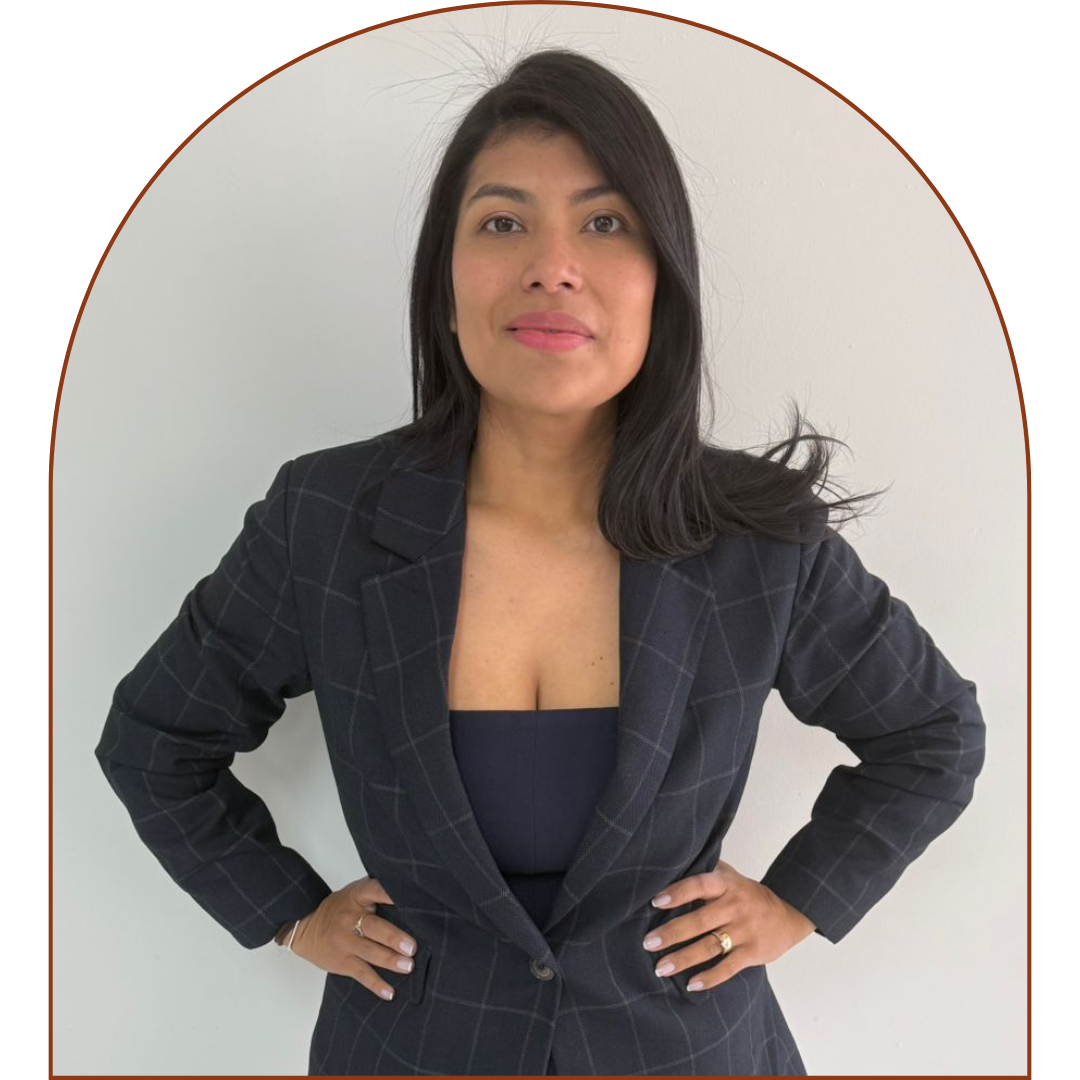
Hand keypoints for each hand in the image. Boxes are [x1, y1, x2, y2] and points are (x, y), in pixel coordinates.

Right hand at [289, 876, 419, 1000]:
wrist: (305, 929)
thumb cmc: (339, 909)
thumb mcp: (354, 894)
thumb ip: (376, 894)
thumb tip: (411, 899)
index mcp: (356, 896)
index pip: (375, 890)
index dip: (390, 894)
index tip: (408, 900)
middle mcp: (349, 918)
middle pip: (373, 927)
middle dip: (393, 937)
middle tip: (412, 947)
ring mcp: (344, 941)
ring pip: (369, 952)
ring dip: (390, 960)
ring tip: (408, 966)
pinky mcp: (342, 961)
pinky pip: (361, 974)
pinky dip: (375, 984)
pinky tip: (389, 992)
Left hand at [642, 859, 816, 990]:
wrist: (789, 915)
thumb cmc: (747, 894)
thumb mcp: (730, 877)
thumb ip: (705, 872)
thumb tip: (670, 868)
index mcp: (726, 885)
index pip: (698, 885)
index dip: (677, 893)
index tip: (654, 902)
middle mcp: (735, 907)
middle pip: (699, 921)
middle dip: (672, 933)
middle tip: (648, 942)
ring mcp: (744, 931)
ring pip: (710, 946)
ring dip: (683, 958)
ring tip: (661, 967)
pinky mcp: (753, 953)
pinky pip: (728, 968)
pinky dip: (710, 978)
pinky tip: (691, 984)